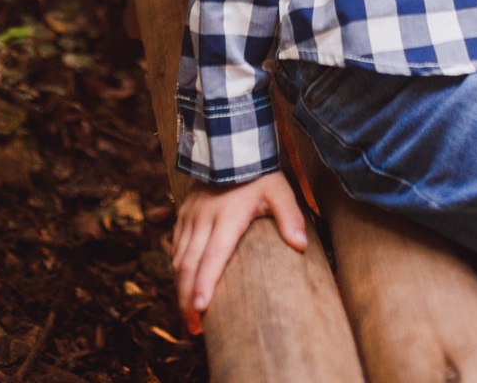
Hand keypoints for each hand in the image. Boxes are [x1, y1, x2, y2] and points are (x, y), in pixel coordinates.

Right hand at [173, 172, 306, 331]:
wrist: (232, 145)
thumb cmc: (259, 173)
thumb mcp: (279, 190)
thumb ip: (289, 216)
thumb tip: (300, 245)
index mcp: (227, 217)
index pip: (213, 256)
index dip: (204, 284)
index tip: (199, 311)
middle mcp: (204, 219)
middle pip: (189, 265)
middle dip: (187, 299)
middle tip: (194, 330)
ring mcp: (190, 216)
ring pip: (178, 259)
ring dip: (180, 289)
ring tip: (188, 316)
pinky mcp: (184, 213)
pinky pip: (176, 246)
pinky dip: (177, 270)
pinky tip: (182, 285)